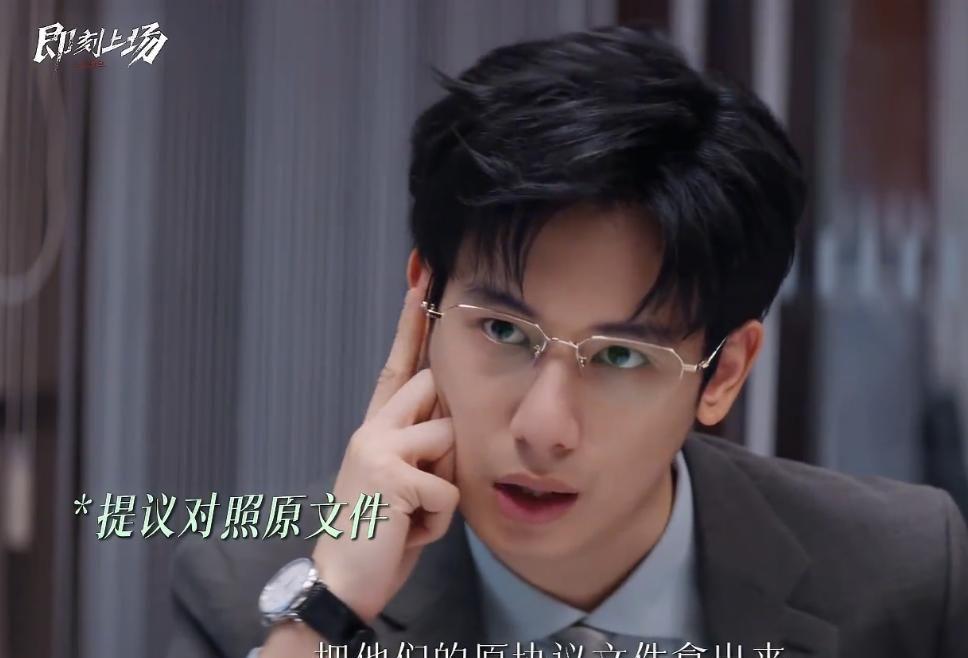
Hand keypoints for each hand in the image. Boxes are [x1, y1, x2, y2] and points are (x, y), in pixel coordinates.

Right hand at [311, 270, 457, 622]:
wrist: (343, 582)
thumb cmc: (381, 533)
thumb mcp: (403, 480)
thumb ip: (421, 442)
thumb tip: (450, 417)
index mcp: (376, 426)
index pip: (399, 363)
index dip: (411, 319)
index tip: (423, 273)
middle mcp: (372, 427)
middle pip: (437, 395)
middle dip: (445, 441)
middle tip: (415, 488)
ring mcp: (377, 446)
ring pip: (451, 442)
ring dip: (444, 490)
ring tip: (412, 515)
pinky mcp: (388, 472)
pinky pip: (448, 490)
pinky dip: (439, 523)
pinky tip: (409, 533)